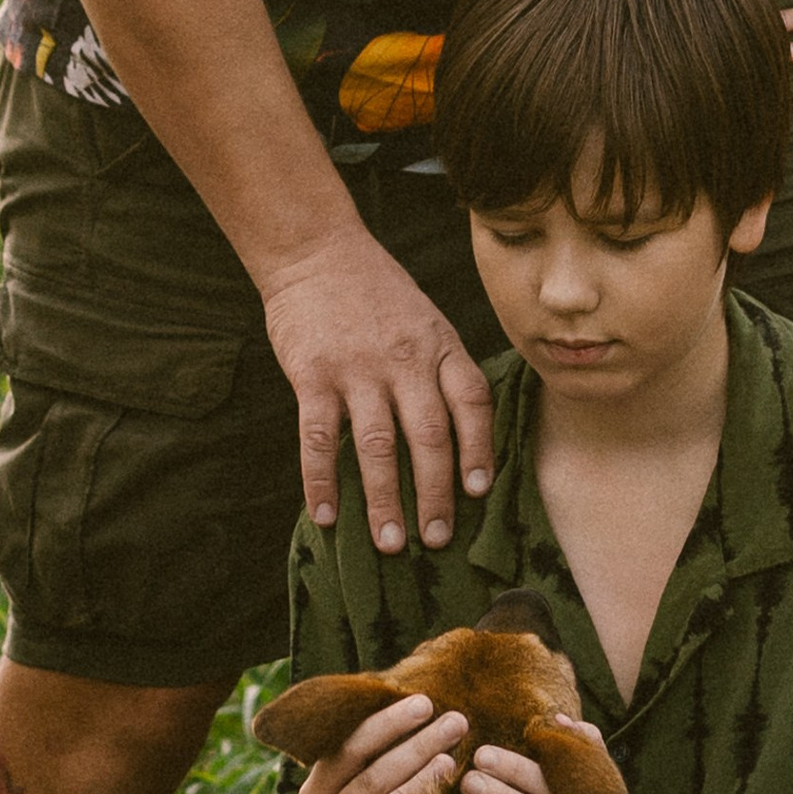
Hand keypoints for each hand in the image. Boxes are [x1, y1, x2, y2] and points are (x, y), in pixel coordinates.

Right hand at [260, 229, 494, 553]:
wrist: (316, 250)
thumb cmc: (377, 294)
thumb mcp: (427, 321)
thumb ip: (442, 371)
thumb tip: (459, 442)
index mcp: (441, 346)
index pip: (471, 404)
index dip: (478, 451)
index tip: (478, 493)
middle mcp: (405, 360)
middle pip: (429, 436)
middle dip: (435, 494)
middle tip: (436, 539)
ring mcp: (358, 368)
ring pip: (377, 446)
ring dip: (385, 500)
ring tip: (389, 542)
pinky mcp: (313, 375)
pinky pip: (319, 439)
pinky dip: (322, 482)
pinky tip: (326, 516)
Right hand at [299, 692, 466, 793]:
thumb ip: (374, 762)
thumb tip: (420, 708)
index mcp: (317, 789)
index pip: (350, 746)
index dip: (387, 723)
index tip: (425, 702)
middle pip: (369, 777)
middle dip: (415, 746)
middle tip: (456, 722)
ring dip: (416, 786)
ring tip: (451, 762)